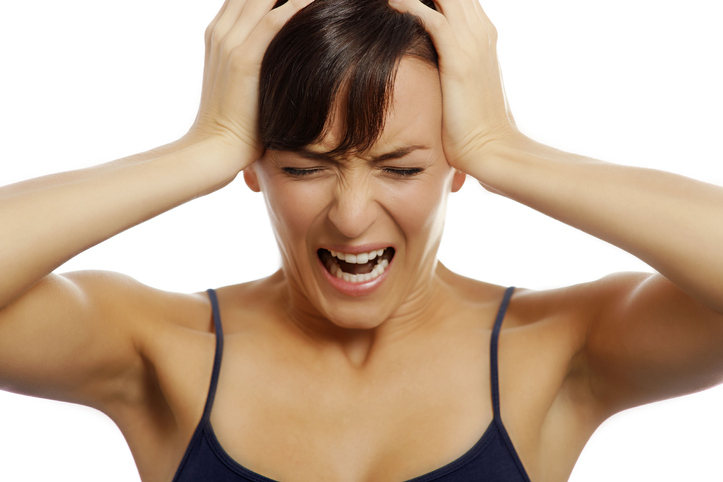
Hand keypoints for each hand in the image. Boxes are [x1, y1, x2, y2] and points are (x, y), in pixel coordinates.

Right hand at [186, 0, 313, 170]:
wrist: (215, 149)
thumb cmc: (238, 124)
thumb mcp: (245, 84)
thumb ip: (259, 62)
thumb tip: (289, 60)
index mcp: (219, 34)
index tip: (306, 3)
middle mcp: (221, 31)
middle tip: (321, 1)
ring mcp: (229, 43)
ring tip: (328, 1)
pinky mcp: (242, 59)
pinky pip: (273, 20)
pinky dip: (298, 8)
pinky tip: (319, 6)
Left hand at [388, 0, 521, 172]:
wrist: (492, 149)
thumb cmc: (477, 126)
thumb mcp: (468, 86)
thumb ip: (454, 66)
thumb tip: (434, 69)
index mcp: (483, 36)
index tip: (405, 1)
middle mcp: (480, 33)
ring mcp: (472, 44)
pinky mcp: (459, 60)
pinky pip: (434, 20)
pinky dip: (411, 7)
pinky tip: (392, 3)